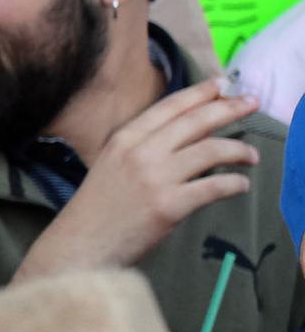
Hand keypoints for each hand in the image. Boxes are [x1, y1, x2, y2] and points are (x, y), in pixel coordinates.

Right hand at [16, 82, 260, 279]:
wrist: (80, 246)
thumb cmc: (97, 210)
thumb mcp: (111, 165)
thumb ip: (143, 147)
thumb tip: (188, 135)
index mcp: (124, 139)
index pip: (170, 107)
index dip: (201, 93)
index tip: (224, 86)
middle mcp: (140, 153)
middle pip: (196, 121)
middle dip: (230, 108)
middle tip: (252, 103)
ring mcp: (155, 179)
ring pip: (211, 150)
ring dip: (238, 150)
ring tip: (251, 156)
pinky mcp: (169, 206)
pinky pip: (214, 187)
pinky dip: (234, 184)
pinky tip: (241, 185)